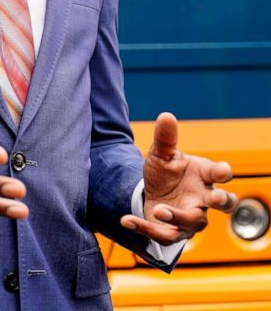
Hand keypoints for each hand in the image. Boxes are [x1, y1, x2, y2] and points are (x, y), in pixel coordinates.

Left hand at [121, 112, 237, 244]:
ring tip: (158, 209)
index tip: (221, 170)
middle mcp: (203, 199)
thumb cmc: (165, 172)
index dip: (223, 172)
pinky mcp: (173, 231)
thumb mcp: (161, 154)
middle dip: (221, 201)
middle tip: (214, 198)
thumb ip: (165, 138)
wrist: (152, 192)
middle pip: (224, 203)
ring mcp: (191, 217)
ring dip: (177, 217)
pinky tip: (125, 220)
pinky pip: (163, 235)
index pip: (220, 174)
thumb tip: (166, 115)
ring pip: (193, 222)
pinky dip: (144, 227)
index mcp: (204, 176)